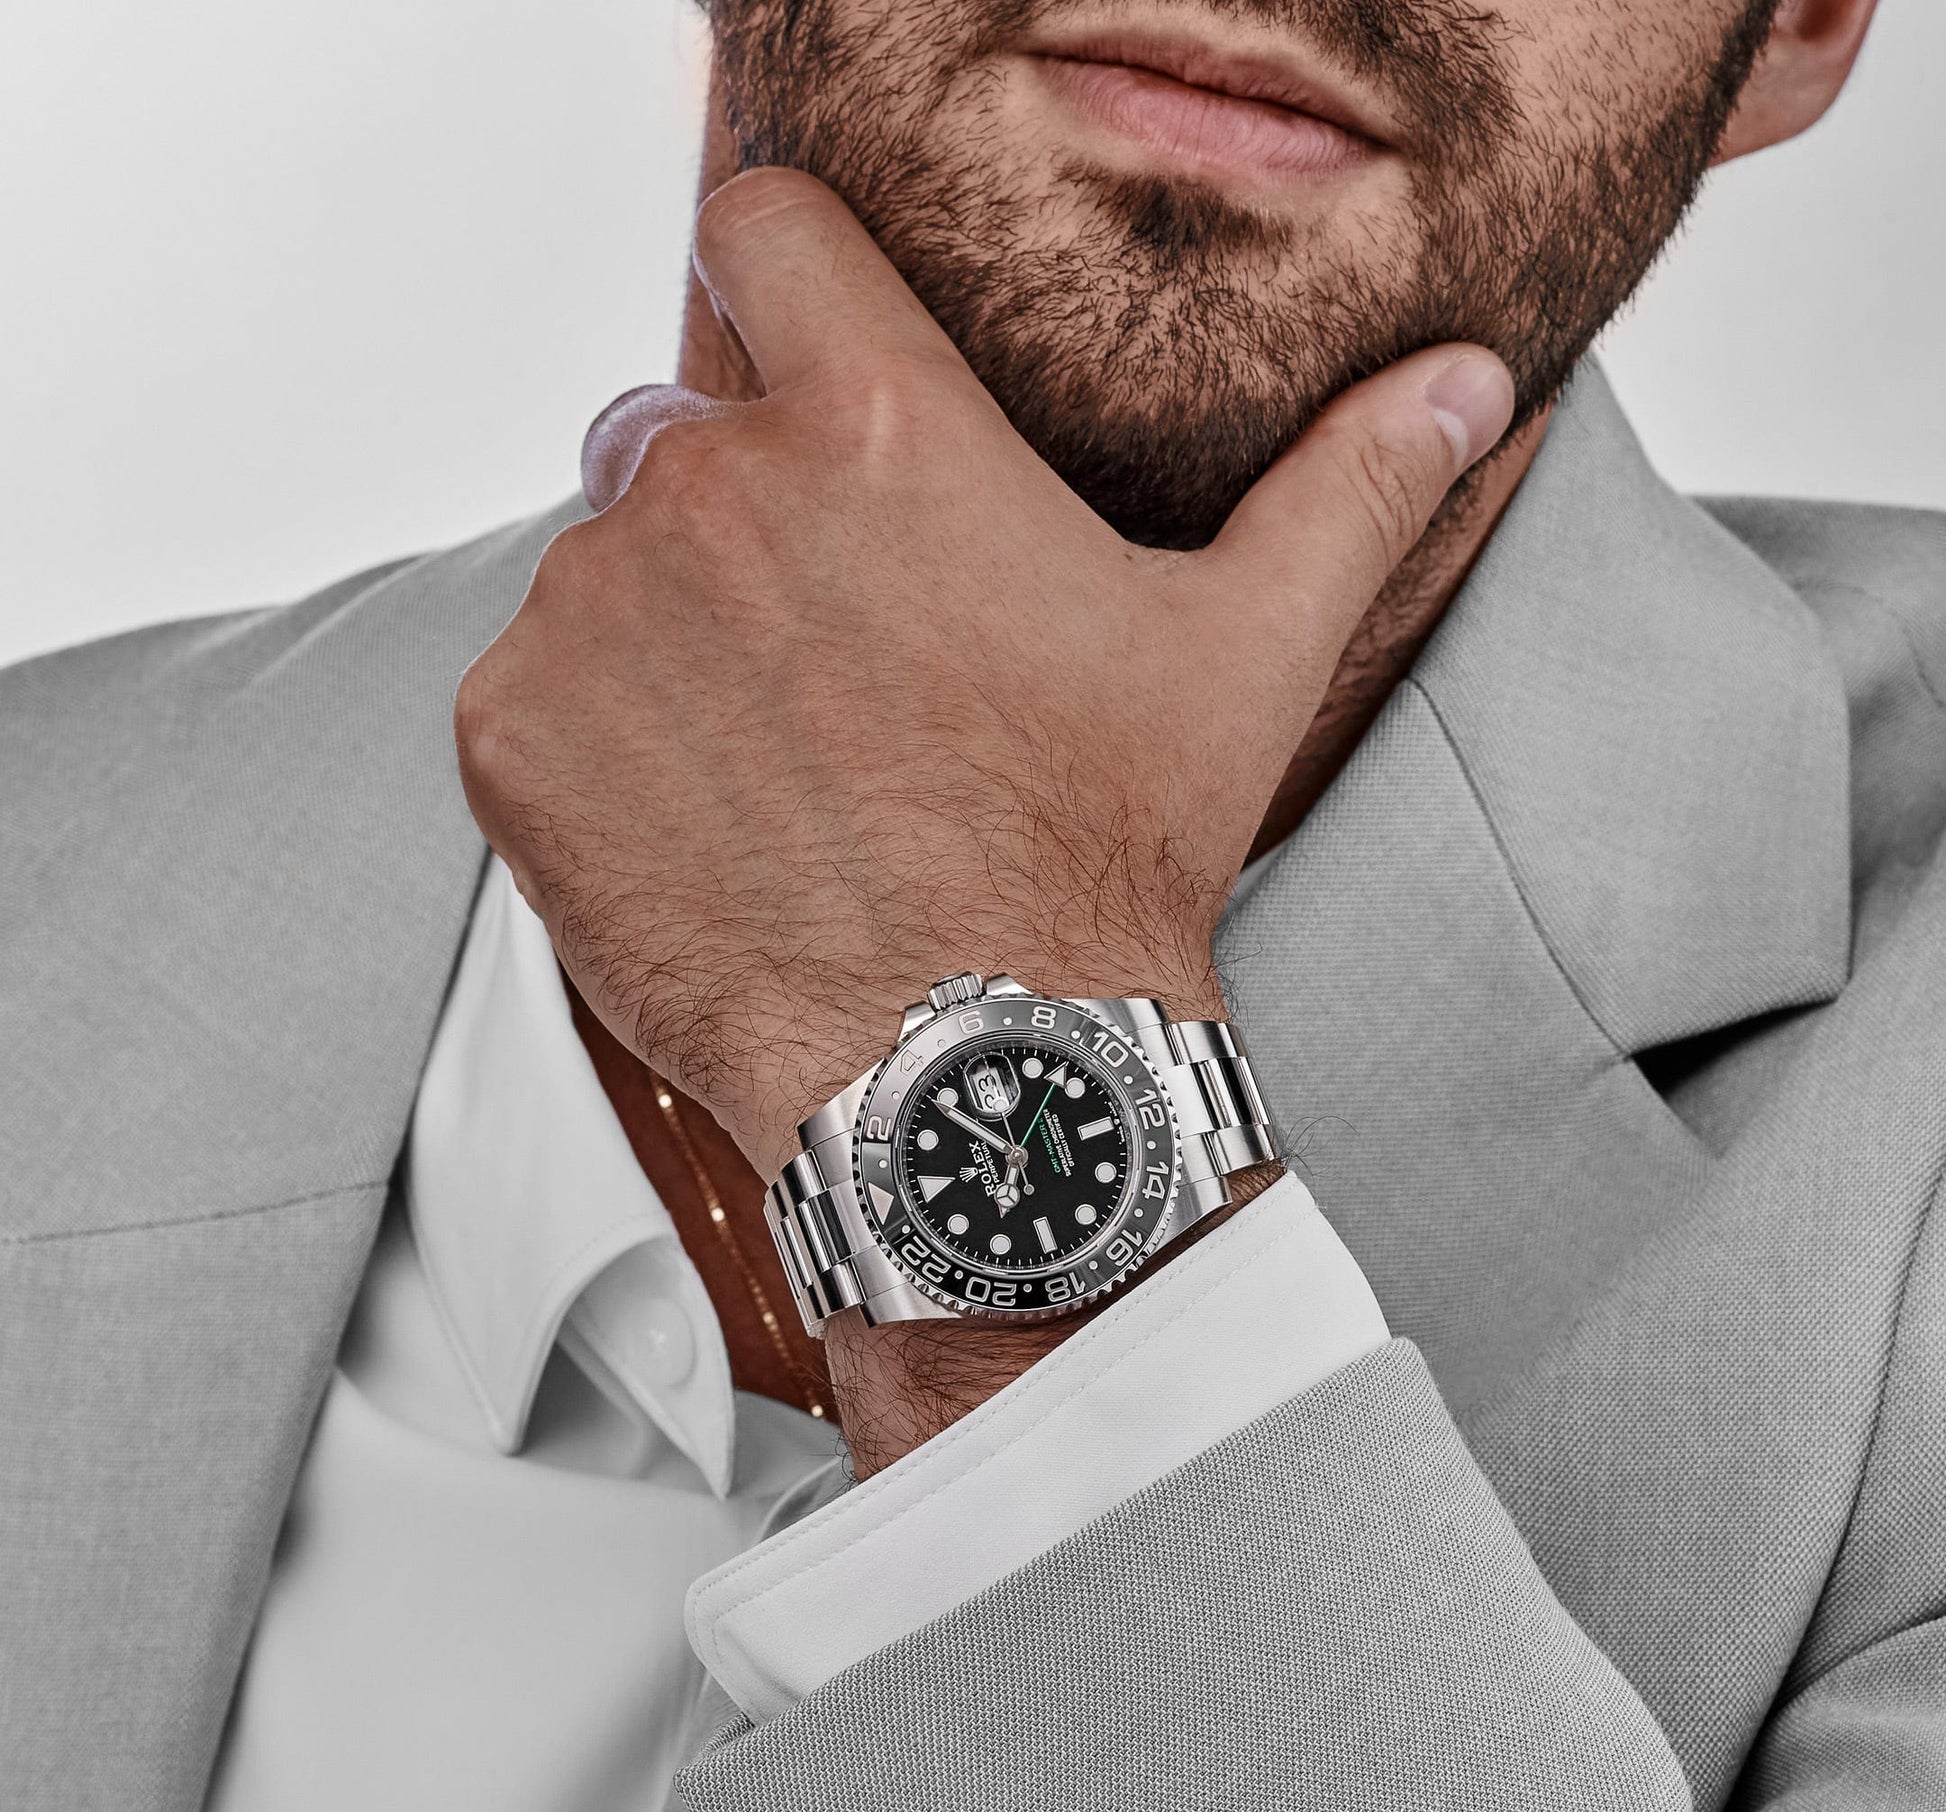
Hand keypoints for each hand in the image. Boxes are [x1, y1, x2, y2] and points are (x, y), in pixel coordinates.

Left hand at [454, 167, 1510, 1182]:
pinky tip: (703, 824)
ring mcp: (594, 613)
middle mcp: (712, 489)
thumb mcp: (1245, 658)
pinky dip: (593, 742)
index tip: (810, 359)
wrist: (972, 1070)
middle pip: (684, 430)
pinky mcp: (515, 737)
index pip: (767, 230)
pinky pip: (533, 688)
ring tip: (783, 763)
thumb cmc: (1104, 857)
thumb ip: (1349, 488)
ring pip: (606, 569)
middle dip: (745, 515)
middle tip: (840, 658)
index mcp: (880, 427)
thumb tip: (1468, 382)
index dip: (788, 282)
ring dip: (670, 637)